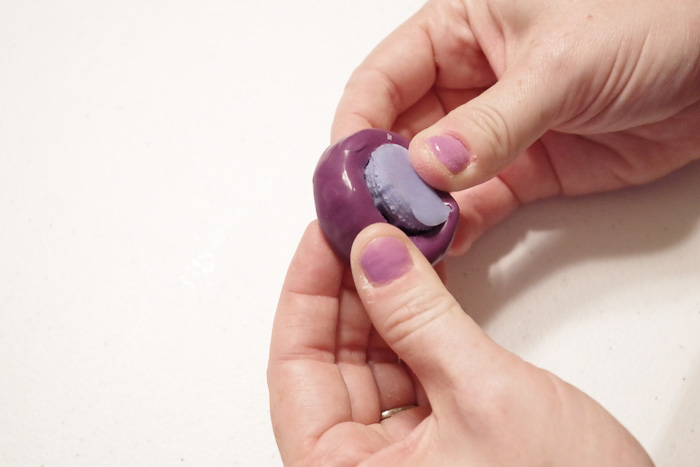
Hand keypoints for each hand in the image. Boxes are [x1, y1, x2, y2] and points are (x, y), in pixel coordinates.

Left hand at [268, 222, 652, 465]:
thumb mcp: (483, 399)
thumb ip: (421, 320)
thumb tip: (375, 255)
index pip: (295, 367)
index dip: (306, 291)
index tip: (325, 233)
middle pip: (331, 358)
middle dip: (348, 286)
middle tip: (362, 225)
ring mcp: (399, 456)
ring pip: (369, 360)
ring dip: (381, 299)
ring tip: (392, 242)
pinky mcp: (437, 441)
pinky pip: (408, 369)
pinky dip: (413, 323)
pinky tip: (418, 281)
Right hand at [332, 0, 699, 252]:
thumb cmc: (654, 19)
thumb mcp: (559, 64)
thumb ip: (491, 122)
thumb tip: (430, 166)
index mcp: (459, 29)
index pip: (382, 80)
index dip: (357, 126)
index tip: (345, 172)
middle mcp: (468, 81)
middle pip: (400, 135)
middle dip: (383, 178)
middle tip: (372, 217)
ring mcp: (493, 130)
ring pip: (434, 177)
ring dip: (417, 208)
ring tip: (405, 239)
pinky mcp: (524, 170)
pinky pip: (477, 202)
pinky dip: (458, 224)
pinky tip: (445, 240)